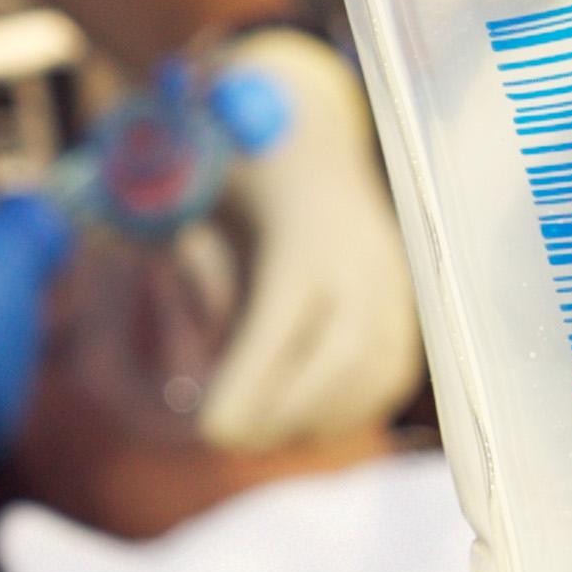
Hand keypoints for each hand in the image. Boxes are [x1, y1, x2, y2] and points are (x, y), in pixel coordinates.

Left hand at [198, 30, 423, 450]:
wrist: (306, 138)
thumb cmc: (232, 171)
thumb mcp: (194, 193)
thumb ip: (177, 252)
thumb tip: (163, 314)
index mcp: (305, 225)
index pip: (284, 318)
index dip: (252, 380)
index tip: (213, 427)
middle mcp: (361, 254)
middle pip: (340, 357)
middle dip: (283, 409)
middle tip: (228, 434)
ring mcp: (394, 279)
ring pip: (372, 372)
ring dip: (314, 415)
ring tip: (261, 426)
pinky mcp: (408, 303)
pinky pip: (389, 374)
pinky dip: (347, 406)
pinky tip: (302, 413)